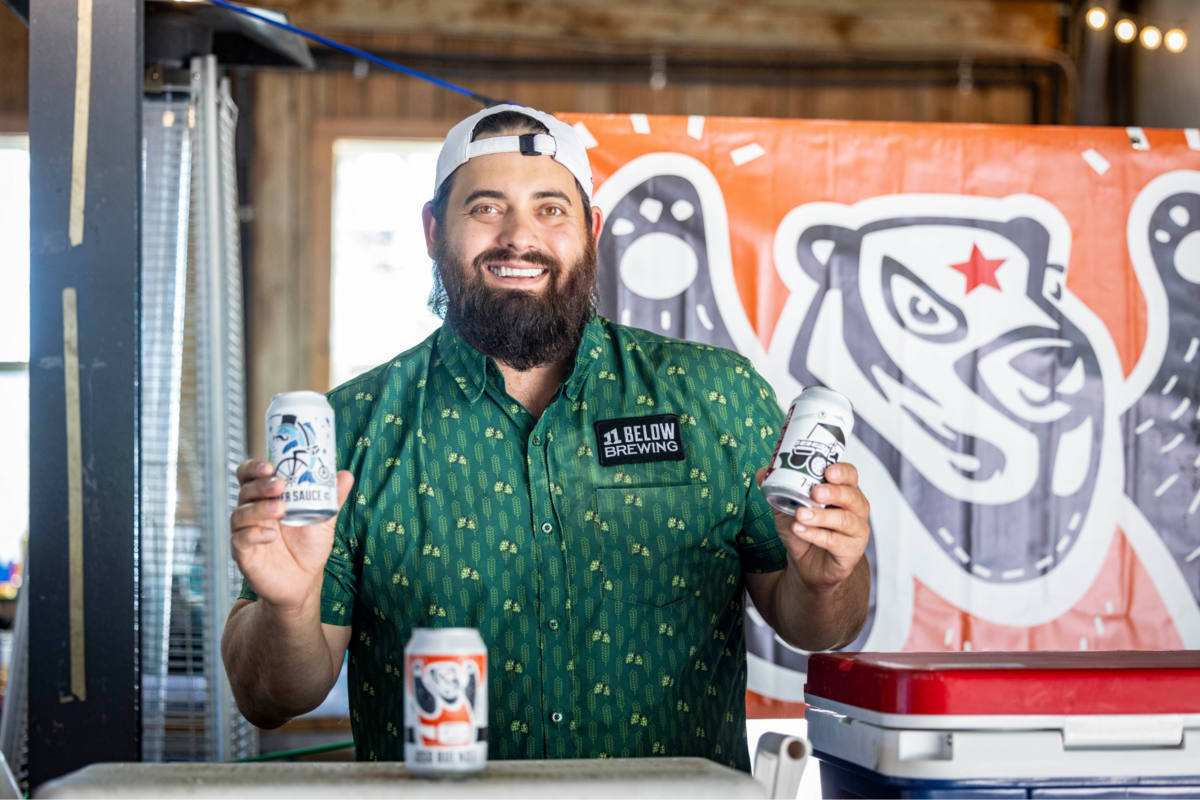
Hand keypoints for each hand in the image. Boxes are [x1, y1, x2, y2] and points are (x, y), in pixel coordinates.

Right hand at [230, 460, 353, 614]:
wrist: (304, 580)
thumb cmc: (308, 546)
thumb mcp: (323, 519)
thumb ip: (331, 497)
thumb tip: (346, 475)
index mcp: (267, 498)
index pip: (251, 476)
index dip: (254, 467)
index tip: (270, 465)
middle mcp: (253, 512)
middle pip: (245, 490)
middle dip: (260, 485)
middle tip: (279, 484)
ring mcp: (246, 532)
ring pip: (241, 513)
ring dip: (259, 508)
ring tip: (281, 509)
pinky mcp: (243, 553)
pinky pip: (240, 539)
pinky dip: (254, 534)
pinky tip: (271, 535)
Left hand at [755, 463, 869, 593]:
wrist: (805, 565)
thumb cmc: (804, 532)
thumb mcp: (787, 508)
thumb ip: (778, 490)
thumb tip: (762, 473)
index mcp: (843, 492)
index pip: (850, 475)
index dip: (842, 471)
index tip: (828, 471)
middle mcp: (855, 509)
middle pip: (852, 496)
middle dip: (834, 492)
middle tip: (815, 492)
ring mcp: (856, 531)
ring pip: (846, 520)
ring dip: (822, 516)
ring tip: (801, 515)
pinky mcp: (851, 551)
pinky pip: (836, 542)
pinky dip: (816, 535)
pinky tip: (800, 530)